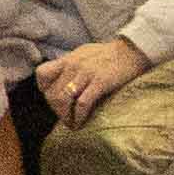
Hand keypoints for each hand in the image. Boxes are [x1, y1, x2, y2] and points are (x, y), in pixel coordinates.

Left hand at [36, 33, 152, 124]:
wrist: (131, 51)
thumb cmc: (109, 54)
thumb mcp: (84, 54)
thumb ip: (71, 65)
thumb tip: (62, 79)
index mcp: (68, 59)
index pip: (42, 74)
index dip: (44, 90)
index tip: (53, 100)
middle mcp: (73, 65)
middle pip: (52, 93)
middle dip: (56, 109)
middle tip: (65, 117)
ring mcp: (86, 74)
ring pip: (63, 99)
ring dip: (65, 116)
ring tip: (71, 123)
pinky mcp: (100, 82)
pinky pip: (82, 103)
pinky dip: (79, 116)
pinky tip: (81, 122)